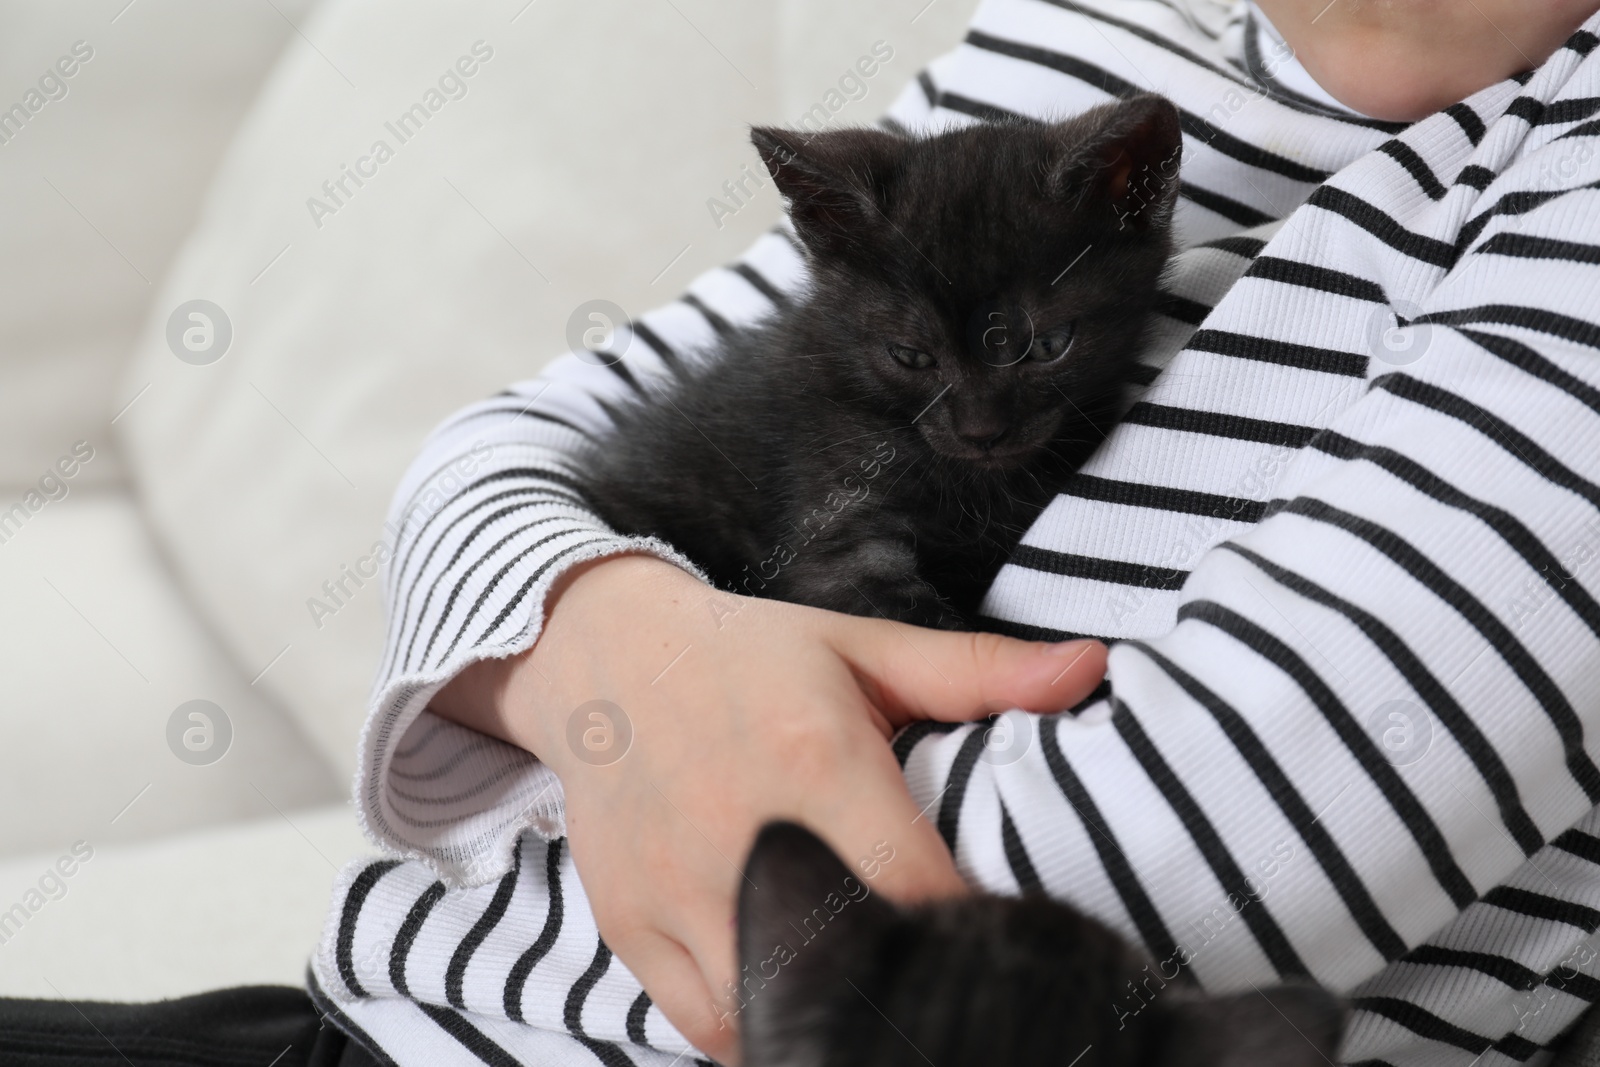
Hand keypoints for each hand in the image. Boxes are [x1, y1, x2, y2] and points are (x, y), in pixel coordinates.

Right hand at [433, 554, 1105, 1062]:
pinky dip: (757, 1031)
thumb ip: (981, 670)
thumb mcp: (864, 648)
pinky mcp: (631, 924)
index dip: (972, 935)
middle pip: (849, 967)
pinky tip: (798, 1001)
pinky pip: (705, 1026)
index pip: (921, 891)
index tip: (1007, 943)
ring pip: (773, 1011)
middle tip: (947, 982)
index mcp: (816, 762)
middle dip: (909, 988)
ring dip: (833, 1016)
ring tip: (877, 995)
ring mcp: (676, 890)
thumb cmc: (748, 655)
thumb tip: (1095, 667)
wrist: (602, 656)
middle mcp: (743, 835)